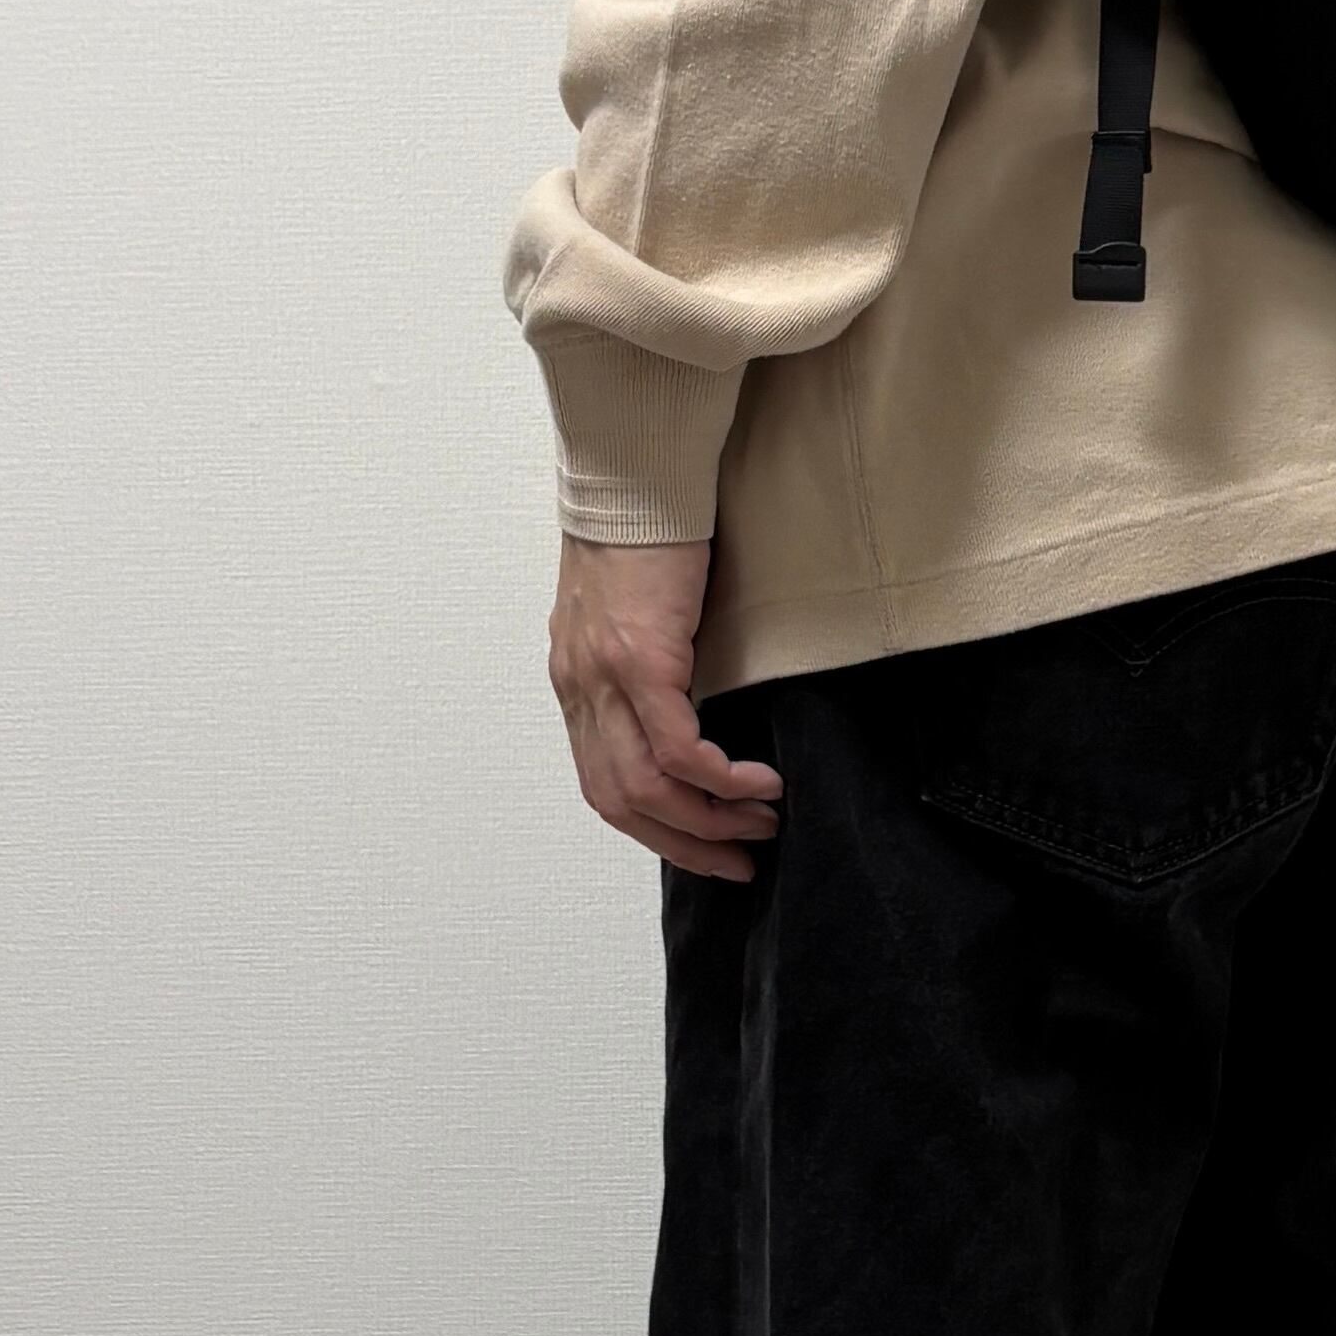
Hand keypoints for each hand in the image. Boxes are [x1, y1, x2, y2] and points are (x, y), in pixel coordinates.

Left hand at [550, 535, 782, 880]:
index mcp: (576, 684)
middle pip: (621, 802)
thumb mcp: (631, 613)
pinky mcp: (640, 660)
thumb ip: (644, 667)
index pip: (603, 783)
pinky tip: (756, 783)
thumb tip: (687, 709)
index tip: (704, 847)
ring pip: (648, 787)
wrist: (632, 475)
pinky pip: (678, 749)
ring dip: (709, 819)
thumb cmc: (641, 531)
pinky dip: (719, 778)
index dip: (654, 828)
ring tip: (760, 824)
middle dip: (684, 843)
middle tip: (738, 860)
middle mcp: (580, 690)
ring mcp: (604, 679)